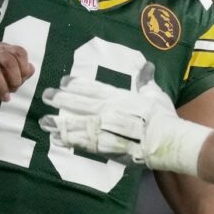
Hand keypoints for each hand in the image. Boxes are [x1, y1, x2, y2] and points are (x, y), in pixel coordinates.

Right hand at [0, 42, 33, 103]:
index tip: (20, 82)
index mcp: (1, 50)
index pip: (19, 52)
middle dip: (14, 78)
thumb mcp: (4, 81)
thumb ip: (18, 75)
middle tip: (12, 90)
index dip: (23, 68)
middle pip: (8, 60)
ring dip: (1, 86)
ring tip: (3, 97)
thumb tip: (31, 69)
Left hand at [41, 73, 185, 166]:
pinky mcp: (106, 147)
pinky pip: (84, 143)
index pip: (94, 88)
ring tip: (44, 121)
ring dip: (60, 122)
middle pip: (81, 104)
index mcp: (119, 96)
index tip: (63, 81)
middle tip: (45, 96)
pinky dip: (70, 140)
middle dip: (61, 100)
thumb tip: (146, 66)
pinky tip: (58, 138)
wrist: (168, 141)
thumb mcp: (156, 93)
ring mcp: (106, 129)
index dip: (77, 84)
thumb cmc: (164, 116)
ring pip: (78, 124)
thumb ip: (146, 81)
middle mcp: (109, 110)